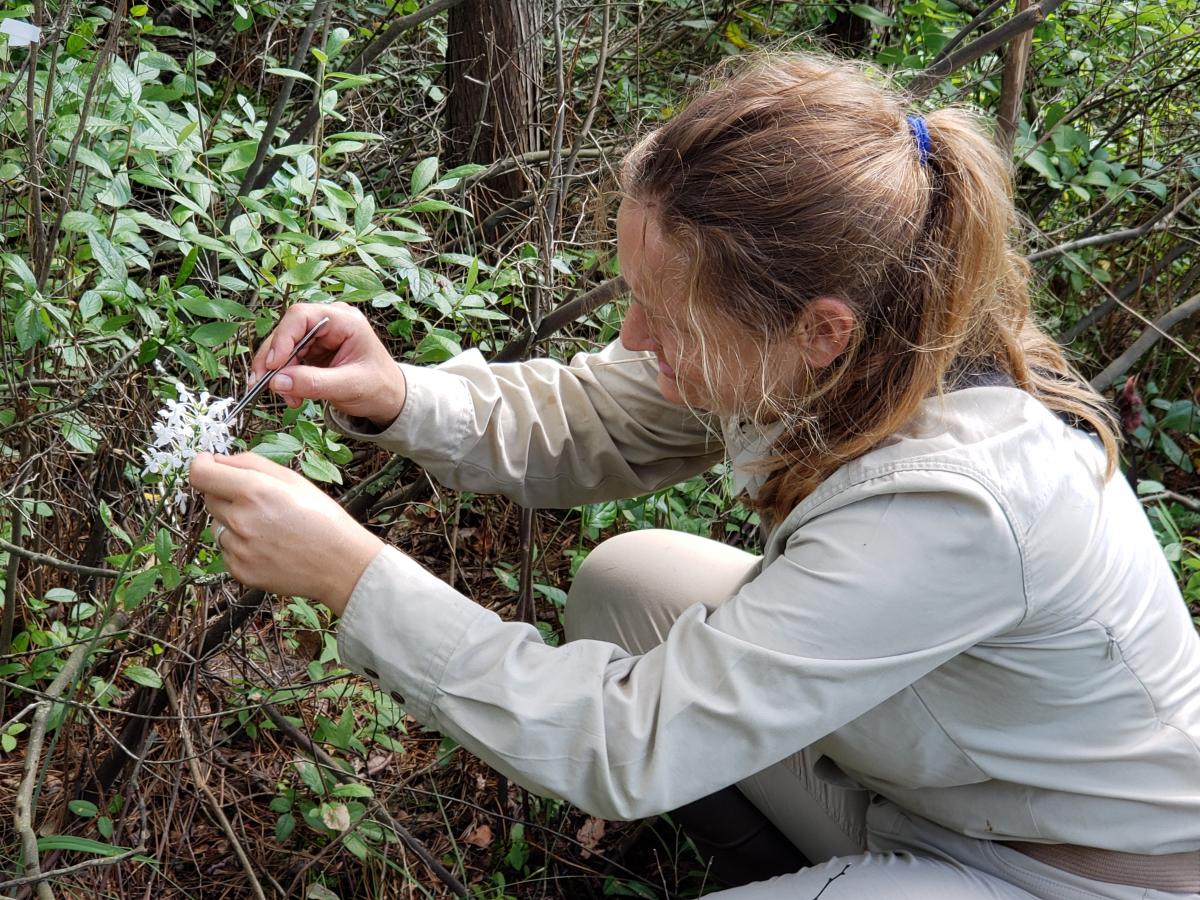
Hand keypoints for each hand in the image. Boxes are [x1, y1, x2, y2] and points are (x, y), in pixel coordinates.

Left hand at [189, 451, 382, 614]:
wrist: (341, 564)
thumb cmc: (323, 519)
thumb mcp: (294, 479)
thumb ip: (252, 463)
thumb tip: (220, 460)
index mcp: (254, 491)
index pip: (201, 473)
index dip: (202, 465)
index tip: (209, 464)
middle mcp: (240, 519)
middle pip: (209, 499)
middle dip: (226, 495)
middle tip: (258, 502)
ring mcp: (238, 548)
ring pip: (218, 526)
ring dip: (234, 523)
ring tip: (268, 529)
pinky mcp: (239, 570)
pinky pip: (228, 550)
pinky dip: (241, 547)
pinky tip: (269, 547)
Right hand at [252, 302, 406, 427]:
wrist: (389, 398)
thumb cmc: (379, 387)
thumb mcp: (349, 386)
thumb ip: (313, 383)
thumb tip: (277, 381)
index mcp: (345, 320)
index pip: (302, 316)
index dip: (283, 338)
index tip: (274, 365)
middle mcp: (329, 322)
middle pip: (287, 332)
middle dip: (274, 360)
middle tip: (264, 385)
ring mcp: (320, 336)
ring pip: (283, 348)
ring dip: (278, 374)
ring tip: (288, 399)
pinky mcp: (313, 351)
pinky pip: (288, 361)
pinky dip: (285, 379)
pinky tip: (293, 397)